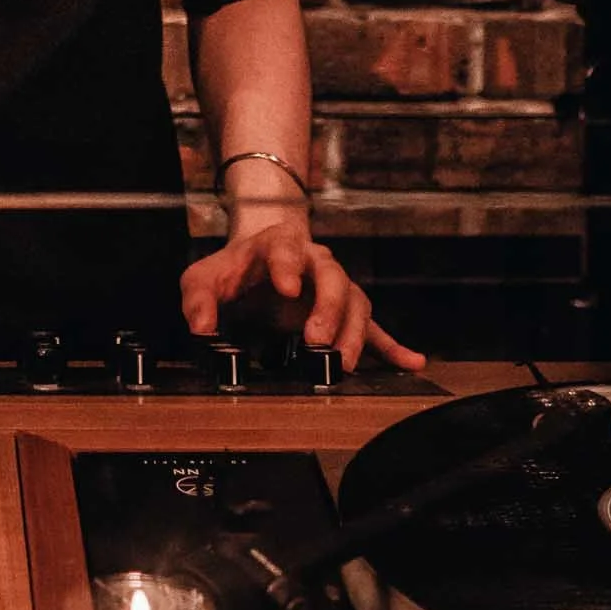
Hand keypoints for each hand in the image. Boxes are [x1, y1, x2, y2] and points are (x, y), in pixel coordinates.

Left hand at [179, 219, 426, 374]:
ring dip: (353, 333)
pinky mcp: (344, 313)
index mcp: (279, 246)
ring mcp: (334, 287)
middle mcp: (315, 263)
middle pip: (333, 276)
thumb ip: (198, 298)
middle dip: (328, 309)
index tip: (287, 287)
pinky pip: (375, 329)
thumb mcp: (203, 277)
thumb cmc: (234, 269)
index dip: (288, 265)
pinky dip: (393, 347)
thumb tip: (201, 328)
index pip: (286, 249)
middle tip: (317, 339)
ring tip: (345, 363)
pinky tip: (412, 362)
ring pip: (356, 303)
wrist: (260, 257)